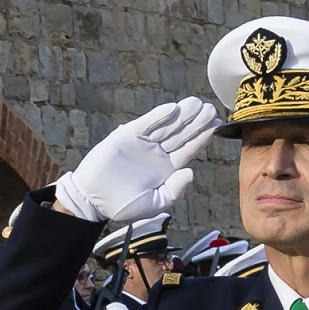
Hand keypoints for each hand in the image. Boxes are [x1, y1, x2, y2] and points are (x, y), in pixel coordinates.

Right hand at [55, 97, 220, 225]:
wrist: (92, 199)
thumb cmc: (122, 205)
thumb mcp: (153, 204)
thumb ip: (174, 191)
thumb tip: (190, 172)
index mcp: (166, 169)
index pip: (189, 150)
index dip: (202, 137)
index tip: (216, 125)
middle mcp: (157, 154)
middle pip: (181, 134)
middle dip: (196, 122)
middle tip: (211, 110)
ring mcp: (143, 143)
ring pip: (167, 126)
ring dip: (182, 115)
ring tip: (197, 104)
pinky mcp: (127, 136)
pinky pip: (146, 124)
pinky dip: (159, 116)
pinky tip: (173, 109)